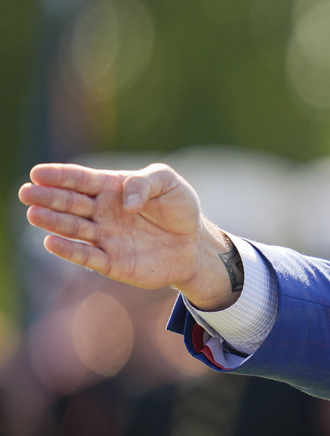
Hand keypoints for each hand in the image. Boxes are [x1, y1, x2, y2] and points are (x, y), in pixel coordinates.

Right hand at [19, 163, 241, 310]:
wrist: (195, 244)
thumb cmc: (179, 209)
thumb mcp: (168, 183)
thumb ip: (145, 182)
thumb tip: (125, 202)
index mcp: (111, 188)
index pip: (81, 180)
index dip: (59, 176)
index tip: (38, 173)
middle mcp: (102, 213)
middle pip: (70, 203)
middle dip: (48, 197)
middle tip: (26, 193)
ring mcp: (105, 237)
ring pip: (74, 229)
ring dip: (53, 222)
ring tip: (34, 214)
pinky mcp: (112, 262)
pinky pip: (87, 256)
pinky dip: (69, 250)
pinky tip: (51, 242)